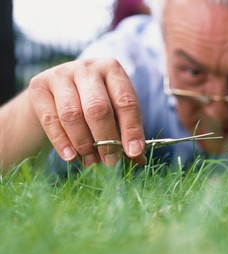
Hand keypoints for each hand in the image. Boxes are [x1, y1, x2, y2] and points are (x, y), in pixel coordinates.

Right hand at [28, 58, 145, 166]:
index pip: (126, 102)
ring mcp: (61, 74)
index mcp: (113, 70)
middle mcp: (88, 68)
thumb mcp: (114, 114)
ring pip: (72, 115)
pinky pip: (51, 119)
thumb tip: (138, 160)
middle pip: (98, 108)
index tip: (133, 153)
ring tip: (92, 162)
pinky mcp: (38, 85)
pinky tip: (71, 157)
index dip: (131, 129)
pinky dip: (62, 142)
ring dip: (84, 144)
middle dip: (106, 140)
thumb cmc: (93, 106)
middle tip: (111, 162)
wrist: (56, 96)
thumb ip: (125, 134)